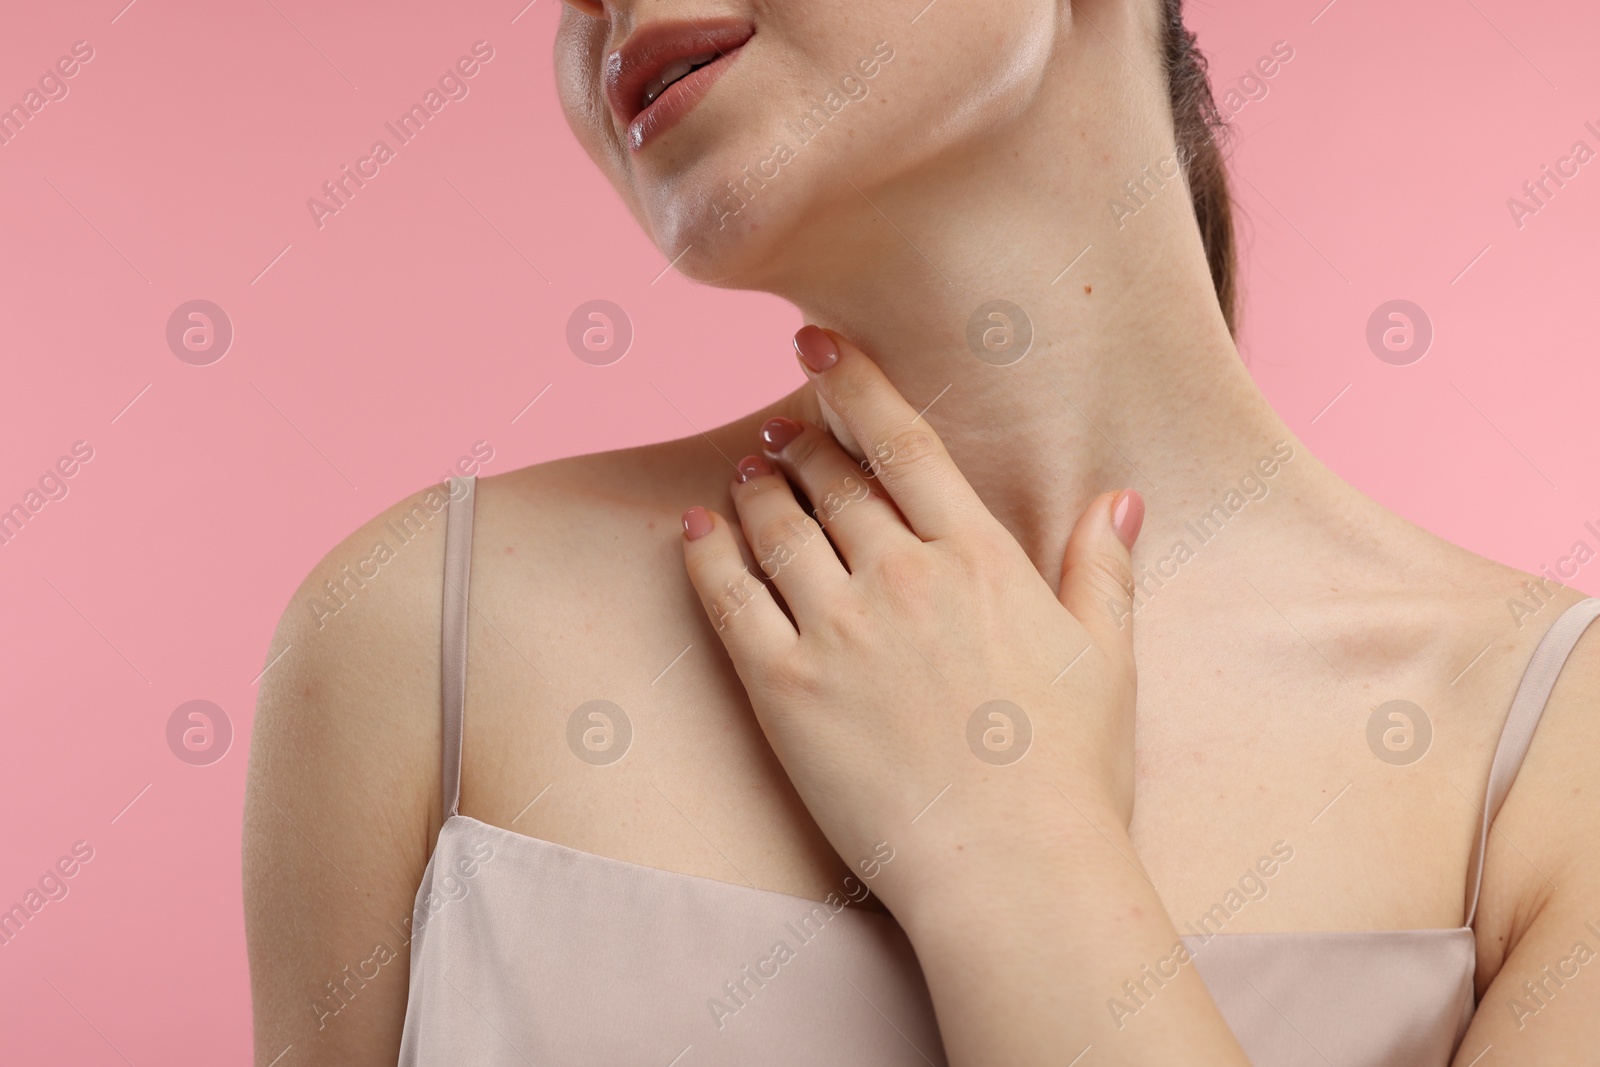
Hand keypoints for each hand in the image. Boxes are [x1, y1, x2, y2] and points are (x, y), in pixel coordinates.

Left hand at [680, 326, 1145, 916]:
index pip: (902, 442)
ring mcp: (835, 629)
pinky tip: (693, 530)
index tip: (815, 346)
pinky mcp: (783, 688)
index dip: (853, 384)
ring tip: (744, 472)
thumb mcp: (1108, 658)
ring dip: (754, 489)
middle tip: (781, 428)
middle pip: (831, 480)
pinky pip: (729, 600)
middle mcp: (900, 575)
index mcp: (977, 557)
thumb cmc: (1069, 772)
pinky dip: (706, 556)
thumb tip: (1120, 499)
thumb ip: (1104, 569)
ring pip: (776, 528)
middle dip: (801, 443)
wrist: (1011, 870)